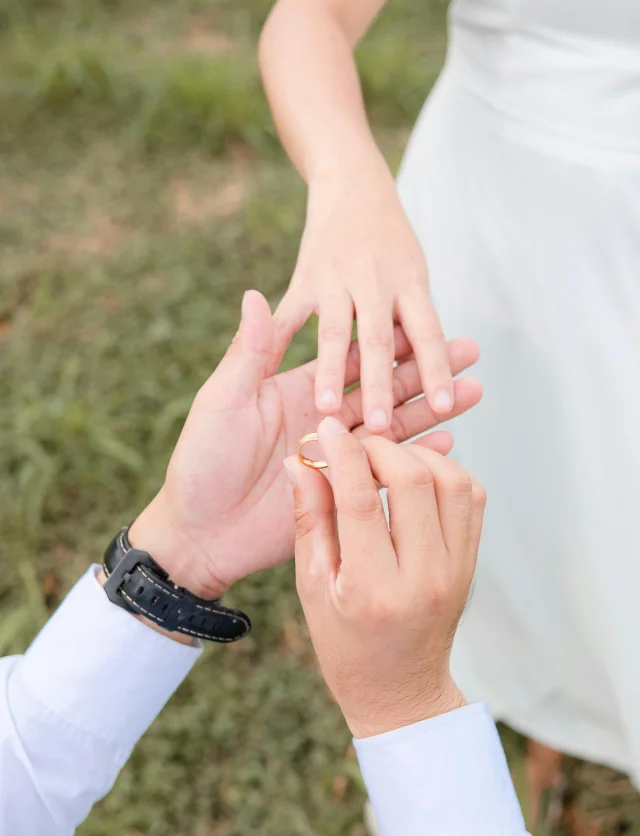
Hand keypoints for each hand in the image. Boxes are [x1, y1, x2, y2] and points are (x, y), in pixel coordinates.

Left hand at [130, 290, 481, 599]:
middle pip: (385, 387)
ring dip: (432, 410)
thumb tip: (254, 294)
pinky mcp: (342, 495)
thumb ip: (250, 352)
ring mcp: (336, 458)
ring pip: (395, 429)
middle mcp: (324, 420)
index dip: (391, 340)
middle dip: (427, 369)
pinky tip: (449, 445)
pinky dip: (417, 460)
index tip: (426, 321)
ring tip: (473, 391)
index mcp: (298, 390)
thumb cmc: (202, 460)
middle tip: (470, 351)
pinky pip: (386, 473)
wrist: (198, 531)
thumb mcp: (223, 400)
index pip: (354, 357)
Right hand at [272, 153, 451, 433]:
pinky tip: (269, 375)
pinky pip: (288, 318)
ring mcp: (336, 279)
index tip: (444, 407)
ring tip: (325, 409)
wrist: (353, 182)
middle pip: (379, 341)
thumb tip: (433, 369)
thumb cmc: (390, 241)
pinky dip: (277, 343)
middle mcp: (376, 281)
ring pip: (334, 333)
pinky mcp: (304, 279)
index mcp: (410, 283)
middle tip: (381, 425)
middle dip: (380, 386)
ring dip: (331, 372)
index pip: (428, 334)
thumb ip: (415, 318)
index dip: (436, 370)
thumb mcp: (414, 272)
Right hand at [290, 417, 485, 737]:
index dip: (341, 454)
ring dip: (417, 456)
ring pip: (453, 480)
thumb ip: (309, 520)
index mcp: (374, 589)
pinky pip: (471, 496)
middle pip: (414, 480)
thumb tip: (301, 463)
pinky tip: (414, 476)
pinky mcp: (471, 561)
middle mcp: (424, 576)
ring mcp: (456, 569)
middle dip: (379, 448)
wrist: (402, 690)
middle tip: (354, 444)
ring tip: (384, 460)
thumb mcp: (312, 587)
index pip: (359, 500)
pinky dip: (444, 472)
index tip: (326, 429)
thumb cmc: (345, 643)